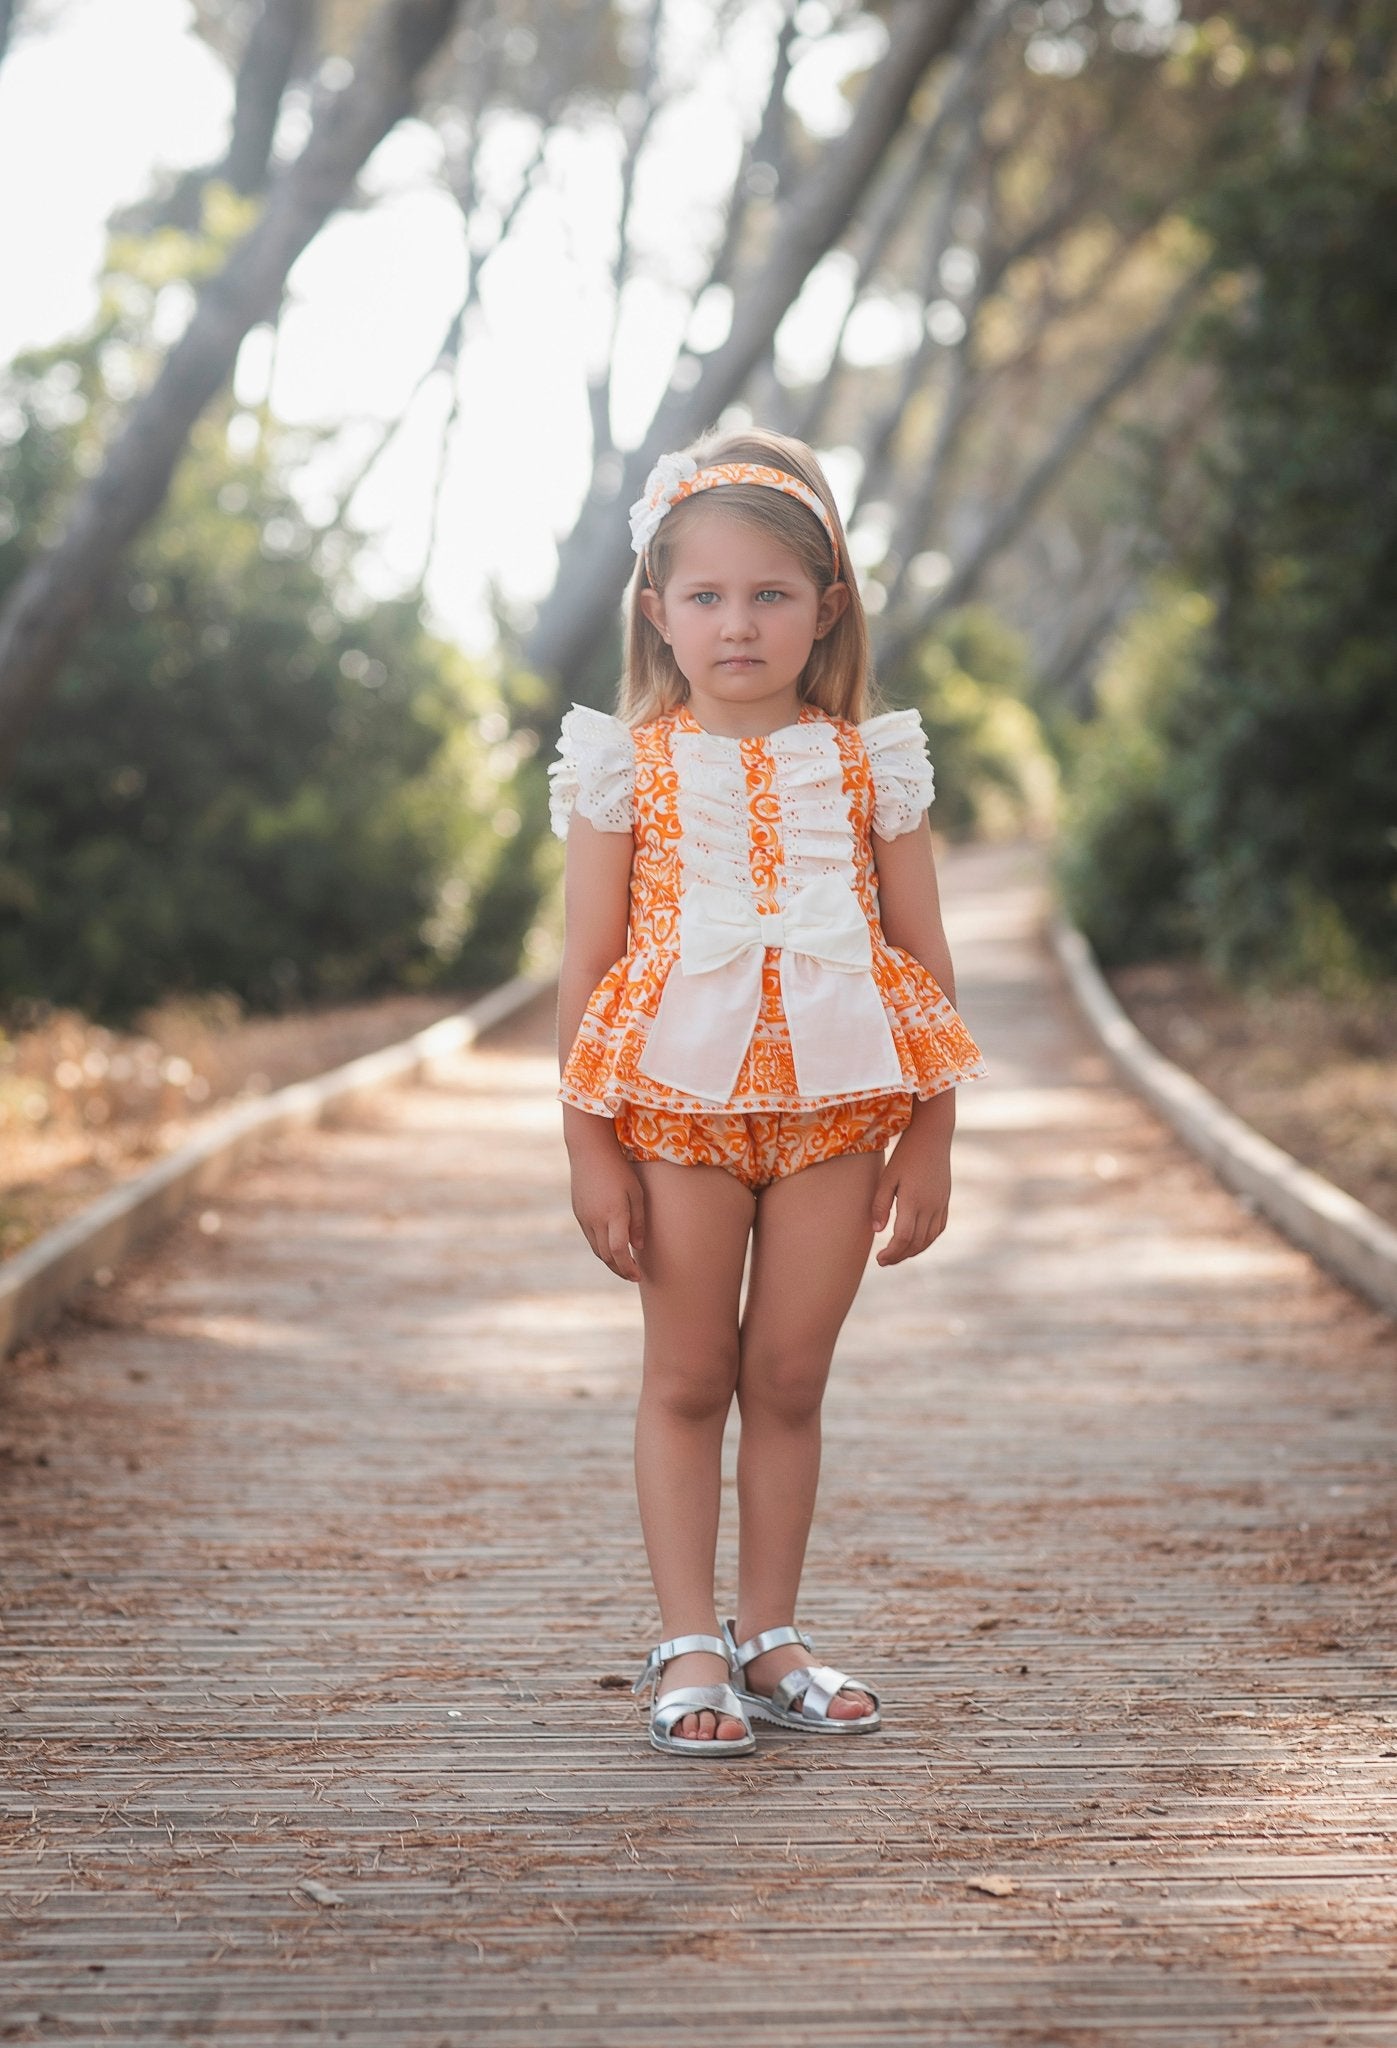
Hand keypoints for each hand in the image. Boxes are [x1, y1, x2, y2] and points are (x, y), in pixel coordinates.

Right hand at [568, 1140, 645, 1282]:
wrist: (589, 1151)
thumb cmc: (619, 1170)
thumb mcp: (636, 1193)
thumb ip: (638, 1222)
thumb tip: (637, 1247)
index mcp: (614, 1214)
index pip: (619, 1251)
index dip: (628, 1267)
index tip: (638, 1275)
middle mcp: (596, 1219)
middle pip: (606, 1256)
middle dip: (620, 1270)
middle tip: (633, 1275)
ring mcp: (584, 1218)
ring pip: (597, 1249)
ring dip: (610, 1261)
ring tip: (624, 1265)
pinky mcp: (578, 1214)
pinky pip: (590, 1238)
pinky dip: (602, 1248)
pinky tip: (612, 1247)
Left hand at [871, 1118, 950, 1266]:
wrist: (933, 1136)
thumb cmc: (905, 1154)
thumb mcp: (887, 1177)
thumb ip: (881, 1204)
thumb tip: (877, 1230)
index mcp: (913, 1201)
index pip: (903, 1237)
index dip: (891, 1253)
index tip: (879, 1259)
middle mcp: (930, 1207)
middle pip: (916, 1243)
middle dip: (899, 1256)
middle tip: (884, 1261)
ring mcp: (940, 1205)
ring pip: (929, 1239)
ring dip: (913, 1251)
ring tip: (897, 1254)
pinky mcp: (945, 1201)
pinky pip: (938, 1229)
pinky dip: (927, 1240)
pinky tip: (916, 1242)